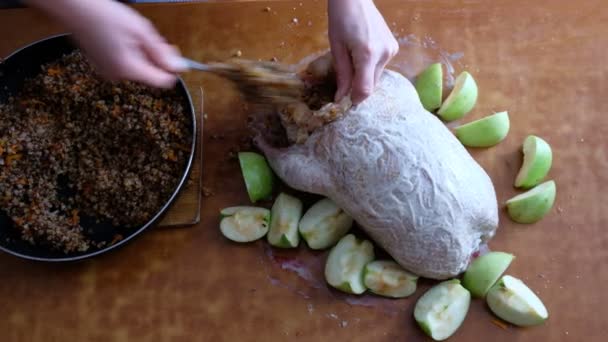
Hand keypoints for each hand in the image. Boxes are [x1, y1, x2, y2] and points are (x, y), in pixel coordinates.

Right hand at [27, 0, 184, 87]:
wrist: (75, 9)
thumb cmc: (105, 16)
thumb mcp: (141, 31)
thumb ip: (161, 53)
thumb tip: (178, 68)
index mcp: (129, 69)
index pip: (163, 82)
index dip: (171, 68)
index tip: (170, 53)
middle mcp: (118, 76)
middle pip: (150, 74)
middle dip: (155, 58)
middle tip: (148, 37)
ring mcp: (109, 73)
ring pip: (138, 68)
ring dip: (142, 54)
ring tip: (131, 35)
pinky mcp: (103, 67)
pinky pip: (125, 64)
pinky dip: (130, 54)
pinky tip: (121, 39)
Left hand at [328, 0, 398, 103]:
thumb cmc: (341, 20)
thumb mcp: (336, 48)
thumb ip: (342, 74)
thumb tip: (341, 98)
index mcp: (367, 54)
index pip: (365, 89)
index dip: (355, 99)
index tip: (344, 101)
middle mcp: (384, 54)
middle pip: (372, 85)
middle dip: (358, 87)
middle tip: (344, 80)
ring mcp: (391, 50)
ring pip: (377, 77)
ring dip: (364, 77)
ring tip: (352, 61)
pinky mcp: (393, 47)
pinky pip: (381, 67)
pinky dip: (370, 68)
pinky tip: (361, 55)